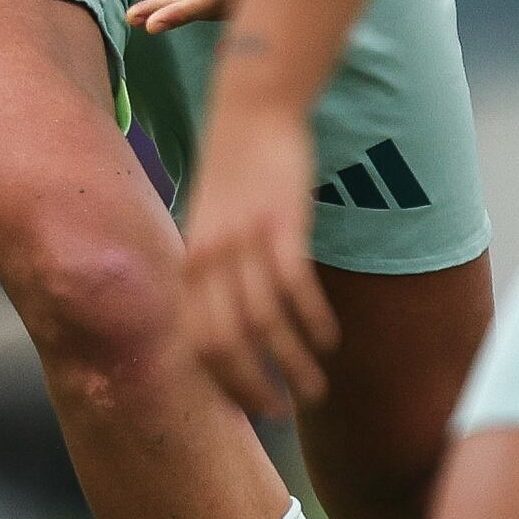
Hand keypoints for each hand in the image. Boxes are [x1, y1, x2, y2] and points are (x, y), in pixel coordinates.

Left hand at [125, 0, 270, 35]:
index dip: (184, 12)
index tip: (153, 25)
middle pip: (216, 7)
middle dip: (175, 12)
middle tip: (132, 18)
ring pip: (227, 7)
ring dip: (190, 10)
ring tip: (149, 18)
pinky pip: (242, 6)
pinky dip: (215, 10)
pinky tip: (205, 32)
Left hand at [177, 95, 336, 417]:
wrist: (251, 107)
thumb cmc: (234, 172)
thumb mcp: (207, 226)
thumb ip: (210, 274)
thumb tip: (222, 324)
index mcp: (188, 264)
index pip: (197, 345)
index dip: (226, 384)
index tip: (252, 407)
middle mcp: (209, 259)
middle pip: (227, 345)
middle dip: (257, 387)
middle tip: (285, 411)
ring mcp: (244, 241)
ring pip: (265, 324)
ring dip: (293, 365)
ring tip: (315, 388)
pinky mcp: (281, 223)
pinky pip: (296, 287)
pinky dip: (314, 322)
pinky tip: (330, 340)